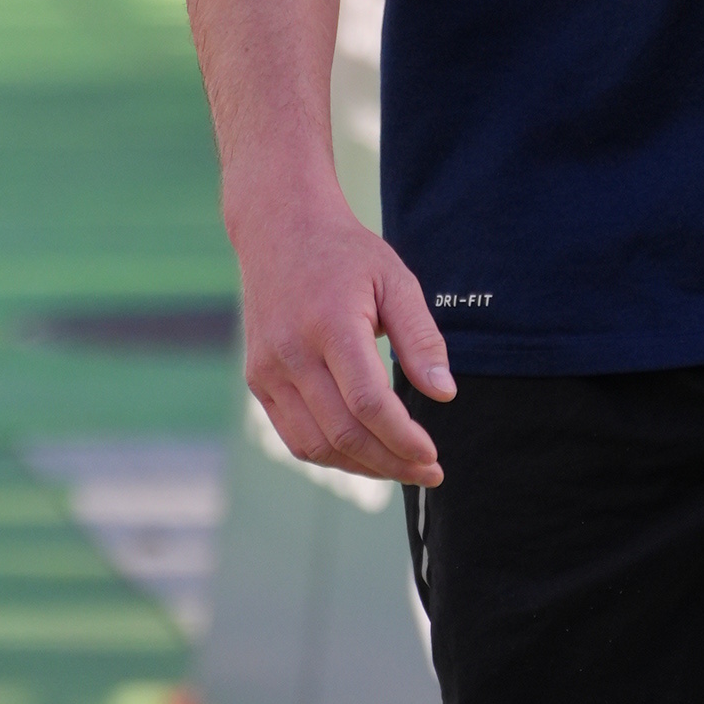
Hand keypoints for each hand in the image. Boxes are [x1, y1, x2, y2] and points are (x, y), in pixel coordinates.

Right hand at [232, 194, 455, 487]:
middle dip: (391, 463)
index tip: (433, 456)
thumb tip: (444, 394)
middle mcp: (291, 353)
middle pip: (343, 432)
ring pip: (315, 446)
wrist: (279, 230)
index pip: (368, 404)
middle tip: (428, 472)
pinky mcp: (258, 380)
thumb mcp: (396, 281)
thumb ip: (422, 339)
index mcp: (330, 325)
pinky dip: (330, 455)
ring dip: (362, 468)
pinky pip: (294, 436)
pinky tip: (364, 454)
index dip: (403, 440)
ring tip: (400, 468)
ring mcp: (268, 370)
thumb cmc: (346, 255)